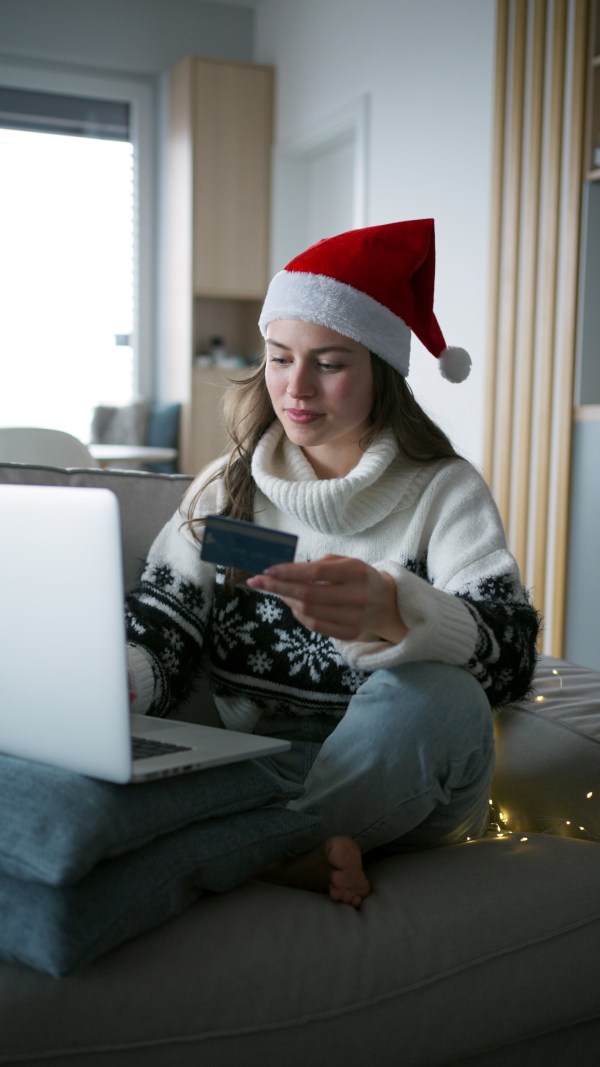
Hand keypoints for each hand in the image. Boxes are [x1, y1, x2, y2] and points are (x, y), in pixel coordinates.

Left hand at [247, 555, 407, 642]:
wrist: (386, 602)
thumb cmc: (358, 576)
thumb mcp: (345, 561)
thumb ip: (318, 565)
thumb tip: (284, 573)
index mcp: (356, 571)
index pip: (315, 572)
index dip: (288, 572)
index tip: (266, 570)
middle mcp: (358, 596)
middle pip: (308, 595)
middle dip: (278, 588)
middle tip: (257, 581)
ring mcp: (355, 618)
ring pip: (309, 612)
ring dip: (287, 601)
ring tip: (277, 592)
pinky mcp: (351, 633)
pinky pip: (316, 627)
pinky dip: (299, 616)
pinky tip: (293, 605)